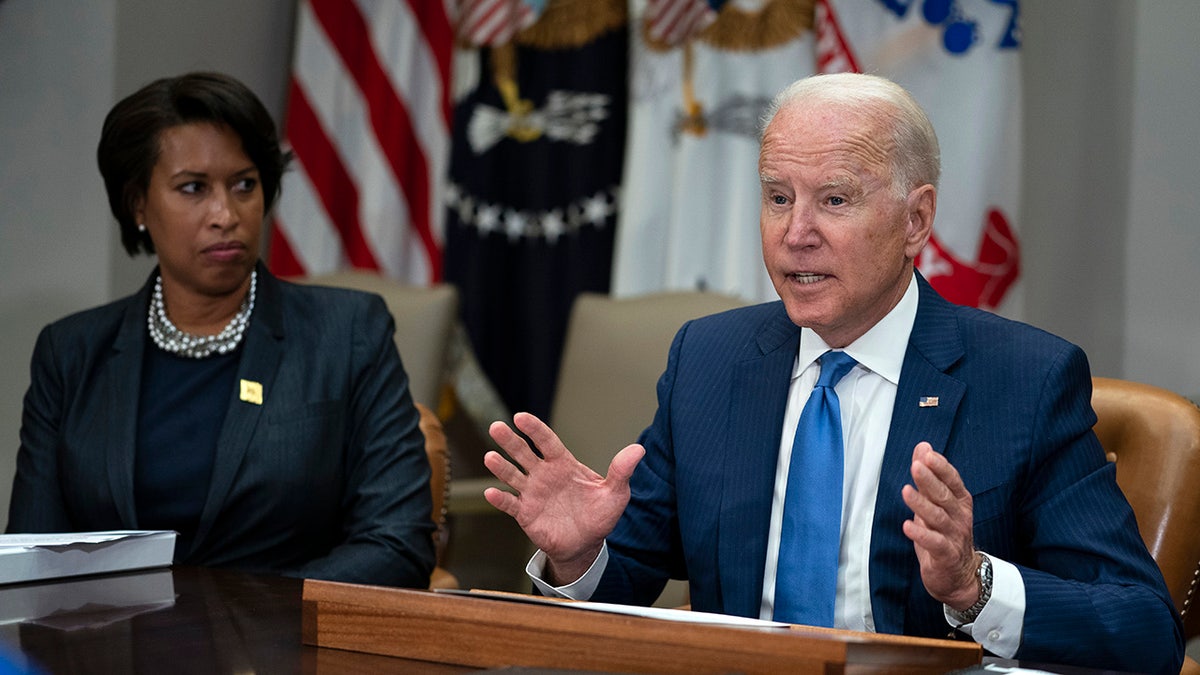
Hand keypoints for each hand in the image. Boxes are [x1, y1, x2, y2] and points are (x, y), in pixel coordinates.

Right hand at [484, 412, 644, 584]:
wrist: (586, 544)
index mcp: (563, 465)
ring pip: (512, 476)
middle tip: (496, 427)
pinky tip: (491, 493)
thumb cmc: (599, 515)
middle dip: (510, 441)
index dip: (534, 429)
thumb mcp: (615, 493)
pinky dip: (500, 500)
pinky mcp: (526, 514)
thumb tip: (639, 449)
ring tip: (489, 457)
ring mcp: (532, 494)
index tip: (520, 417)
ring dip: (501, 467)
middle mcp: (544, 475)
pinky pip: (510, 505)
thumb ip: (622, 471)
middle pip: (524, 454)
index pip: (547, 442)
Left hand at [901, 442, 979, 609]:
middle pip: (944, 496)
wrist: (958, 576)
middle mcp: (959, 517)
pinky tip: (907, 525)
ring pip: (938, 517)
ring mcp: (954, 536)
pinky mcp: (946, 555)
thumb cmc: (944, 534)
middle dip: (930, 480)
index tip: (927, 454)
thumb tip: (923, 446)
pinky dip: (921, 534)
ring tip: (906, 492)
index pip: (952, 480)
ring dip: (921, 504)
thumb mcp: (936, 503)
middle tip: (916, 466)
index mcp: (959, 501)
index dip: (941, 467)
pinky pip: (934, 542)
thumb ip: (929, 476)